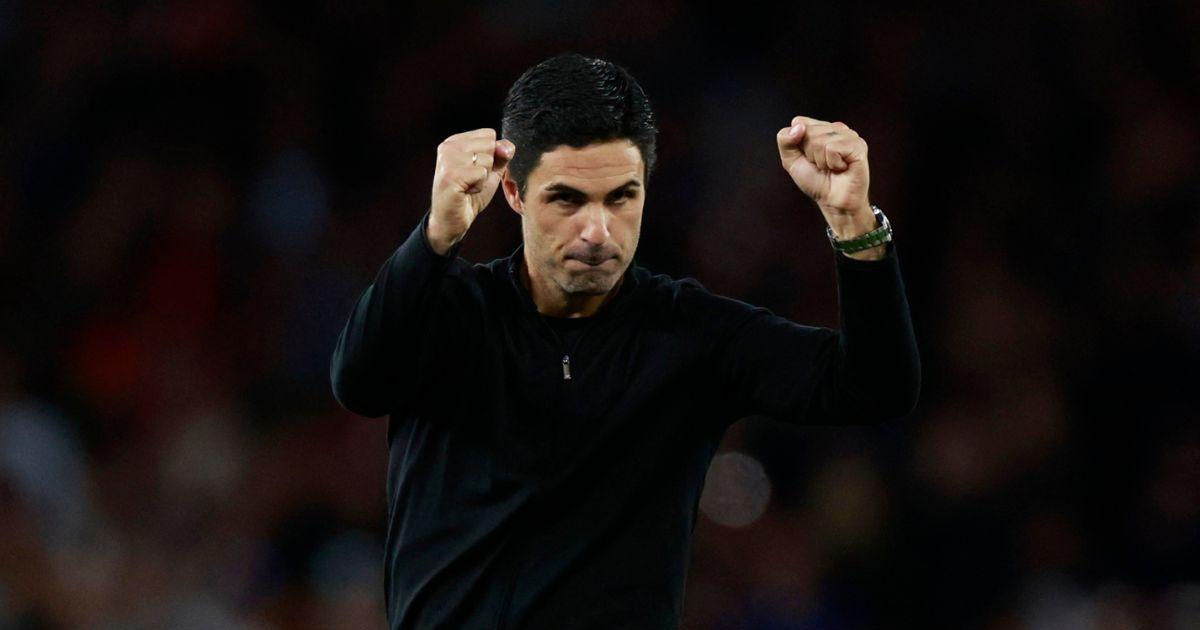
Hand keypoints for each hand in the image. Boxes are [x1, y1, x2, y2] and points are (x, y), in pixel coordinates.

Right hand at [428, 128, 515, 253]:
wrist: (453, 220)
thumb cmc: (470, 195)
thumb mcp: (491, 171)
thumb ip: (501, 155)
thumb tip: (507, 146)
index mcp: (455, 141)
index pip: (489, 135)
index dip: (490, 156)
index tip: (474, 171)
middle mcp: (449, 146)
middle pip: (489, 144)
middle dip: (487, 166)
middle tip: (471, 180)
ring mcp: (448, 159)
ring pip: (487, 159)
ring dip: (483, 178)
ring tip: (468, 186)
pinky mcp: (451, 174)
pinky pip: (481, 173)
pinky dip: (478, 186)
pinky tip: (465, 192)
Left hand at [776, 115, 869, 216]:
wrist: (833, 201)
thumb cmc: (816, 181)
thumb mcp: (791, 160)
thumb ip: (785, 140)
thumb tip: (798, 126)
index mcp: (822, 128)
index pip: (799, 122)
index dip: (798, 144)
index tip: (808, 158)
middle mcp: (836, 128)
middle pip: (808, 132)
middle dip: (810, 154)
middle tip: (822, 166)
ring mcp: (849, 135)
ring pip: (820, 140)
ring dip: (821, 161)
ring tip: (832, 168)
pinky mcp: (858, 145)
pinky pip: (833, 148)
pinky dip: (832, 163)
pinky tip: (841, 168)